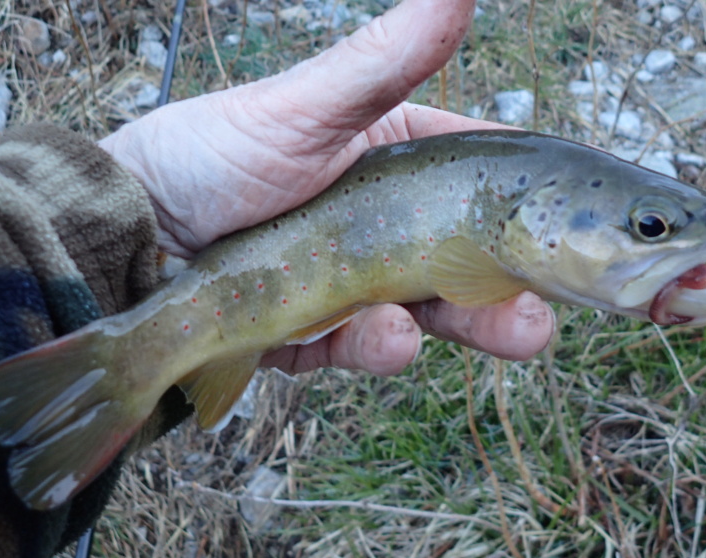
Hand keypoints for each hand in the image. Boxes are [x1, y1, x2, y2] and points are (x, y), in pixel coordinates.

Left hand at [98, 0, 554, 375]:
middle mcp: (383, 227)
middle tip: (551, 309)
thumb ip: (383, 64)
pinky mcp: (320, 335)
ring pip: (435, 314)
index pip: (483, 180)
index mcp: (394, 162)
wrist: (123, 238)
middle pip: (474, 260)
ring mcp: (355, 285)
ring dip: (476, 326)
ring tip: (512, 331)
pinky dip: (381, 344)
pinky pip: (364, 346)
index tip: (582, 223)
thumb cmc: (207, 156)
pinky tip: (389, 334)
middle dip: (518, 287)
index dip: (535, 202)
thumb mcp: (303, 109)